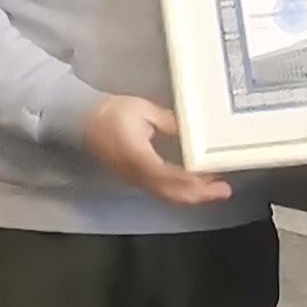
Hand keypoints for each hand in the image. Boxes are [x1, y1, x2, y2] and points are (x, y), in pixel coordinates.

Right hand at [84, 94, 231, 206]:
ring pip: (168, 196)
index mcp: (138, 157)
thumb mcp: (143, 110)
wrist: (82, 121)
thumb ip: (170, 123)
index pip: (169, 175)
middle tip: (224, 190)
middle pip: (172, 193)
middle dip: (199, 195)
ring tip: (215, 189)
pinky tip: (195, 185)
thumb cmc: (113, 112)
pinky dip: (181, 192)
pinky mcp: (136, 180)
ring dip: (193, 195)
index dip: (193, 181)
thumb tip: (194, 133)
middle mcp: (138, 175)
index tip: (214, 178)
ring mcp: (136, 181)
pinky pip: (162, 192)